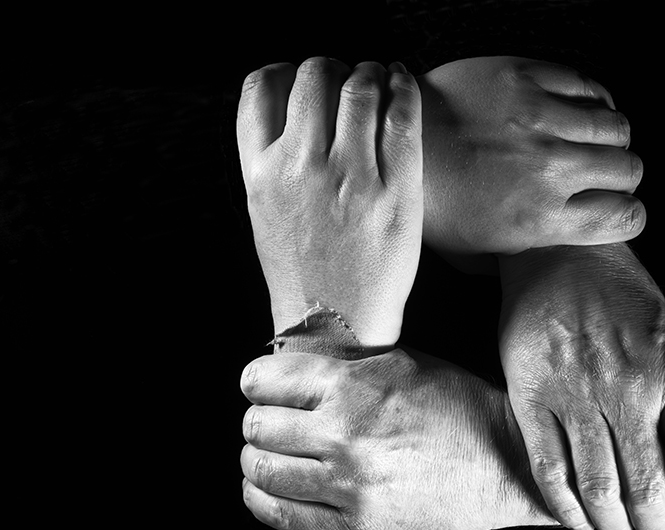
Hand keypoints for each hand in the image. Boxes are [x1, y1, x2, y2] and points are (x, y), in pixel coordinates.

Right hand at [236, 58, 422, 346]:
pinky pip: (401, 115)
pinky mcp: (395, 189)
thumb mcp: (264, 213)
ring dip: (371, 71)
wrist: (335, 327)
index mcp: (260, 172)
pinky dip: (403, 88)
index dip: (286, 71)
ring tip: (380, 78)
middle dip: (332, 67)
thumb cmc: (303, 273)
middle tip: (349, 78)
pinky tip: (404, 84)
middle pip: (312, 75)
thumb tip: (296, 112)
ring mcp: (349, 176)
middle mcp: (300, 166)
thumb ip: (273, 160)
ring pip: (358, 86)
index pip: (261, 86)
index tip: (303, 79)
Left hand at [239, 349, 558, 529]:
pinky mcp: (357, 526)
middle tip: (269, 421)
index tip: (260, 387)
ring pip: (261, 470)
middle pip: (256, 426)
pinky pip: (282, 515)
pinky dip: (261, 499)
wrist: (506, 463)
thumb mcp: (405, 364)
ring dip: (256, 459)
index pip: (263, 380)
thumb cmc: (460, 407)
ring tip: (268, 454)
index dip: (256, 381)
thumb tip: (293, 369)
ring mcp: (350, 484)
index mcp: (355, 386)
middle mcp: (345, 434)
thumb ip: (347, 366)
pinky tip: (266, 489)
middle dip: (258, 420)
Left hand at [418, 56, 644, 271]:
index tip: (615, 209)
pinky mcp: (524, 78)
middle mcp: (548, 169)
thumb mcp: (473, 256)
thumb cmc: (429, 204)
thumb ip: (518, 263)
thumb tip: (547, 264)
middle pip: (630, 169)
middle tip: (602, 175)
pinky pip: (589, 86)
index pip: (627, 217)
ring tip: (591, 142)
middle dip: (622, 176)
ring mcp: (538, 119)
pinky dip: (594, 100)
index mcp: (541, 219)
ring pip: (617, 125)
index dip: (627, 214)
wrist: (389, 143)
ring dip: (611, 137)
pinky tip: (577, 110)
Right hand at [498, 244, 664, 529]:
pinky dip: (565, 508)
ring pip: (598, 489)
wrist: (560, 251)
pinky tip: (577, 518)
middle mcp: (629, 385)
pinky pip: (548, 470)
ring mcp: (576, 391)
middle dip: (656, 528)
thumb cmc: (624, 299)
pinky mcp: (530, 393)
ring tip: (617, 526)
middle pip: (648, 491)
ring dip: (613, 524)